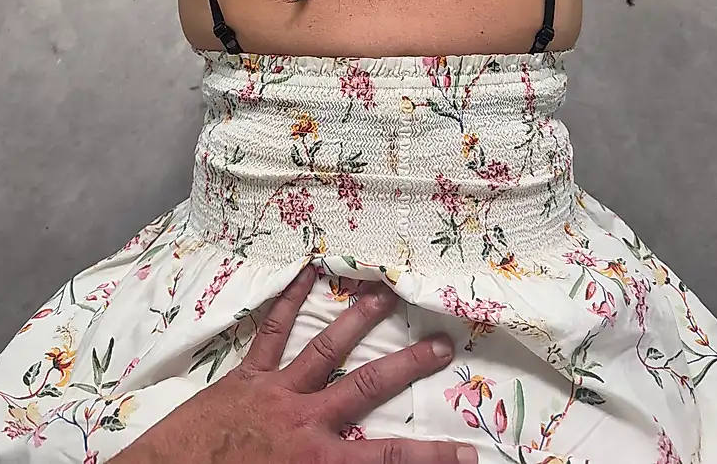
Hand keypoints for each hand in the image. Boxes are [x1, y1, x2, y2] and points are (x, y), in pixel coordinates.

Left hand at [113, 265, 476, 463]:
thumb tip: (367, 459)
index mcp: (318, 459)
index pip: (386, 459)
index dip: (431, 457)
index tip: (470, 451)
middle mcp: (306, 419)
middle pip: (367, 388)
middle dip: (407, 366)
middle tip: (442, 342)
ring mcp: (276, 391)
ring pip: (325, 349)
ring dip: (356, 319)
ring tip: (384, 290)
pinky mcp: (247, 376)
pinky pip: (271, 334)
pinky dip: (290, 302)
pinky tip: (307, 272)